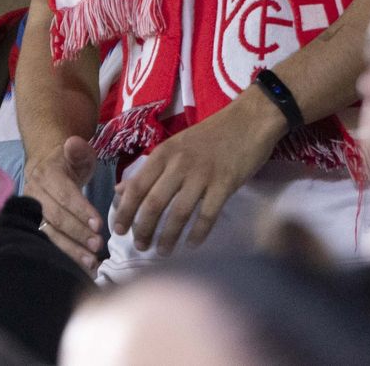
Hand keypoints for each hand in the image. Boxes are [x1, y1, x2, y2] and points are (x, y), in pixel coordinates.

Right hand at [27, 136, 104, 272]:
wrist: (44, 164)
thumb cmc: (67, 160)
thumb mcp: (77, 151)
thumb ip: (78, 149)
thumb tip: (73, 143)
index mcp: (46, 175)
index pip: (65, 195)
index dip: (81, 210)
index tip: (98, 225)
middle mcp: (34, 194)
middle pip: (56, 218)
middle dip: (78, 234)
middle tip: (98, 246)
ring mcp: (31, 212)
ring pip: (49, 234)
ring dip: (70, 250)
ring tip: (90, 263)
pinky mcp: (32, 226)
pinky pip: (47, 242)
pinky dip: (63, 255)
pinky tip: (79, 268)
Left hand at [112, 89, 285, 254]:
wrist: (251, 119)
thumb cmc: (212, 134)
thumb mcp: (175, 145)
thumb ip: (149, 169)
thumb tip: (121, 191)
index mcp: (164, 153)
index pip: (137, 187)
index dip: (125, 212)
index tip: (118, 231)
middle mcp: (180, 164)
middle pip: (154, 203)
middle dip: (144, 229)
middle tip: (141, 246)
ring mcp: (203, 174)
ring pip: (179, 213)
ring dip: (168, 237)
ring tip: (163, 251)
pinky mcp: (225, 183)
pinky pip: (208, 215)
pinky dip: (198, 233)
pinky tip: (192, 244)